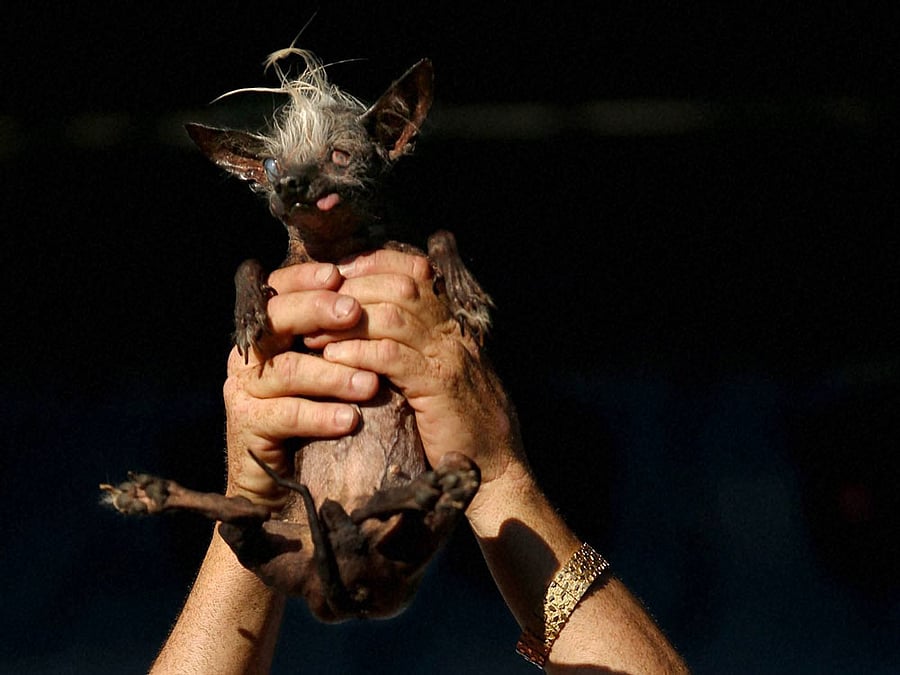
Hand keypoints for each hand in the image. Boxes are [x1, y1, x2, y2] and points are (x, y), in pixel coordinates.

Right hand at [223, 262, 378, 509]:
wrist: (282, 482)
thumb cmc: (318, 412)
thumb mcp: (333, 367)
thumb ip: (346, 332)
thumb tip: (393, 289)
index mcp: (269, 331)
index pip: (279, 290)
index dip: (305, 278)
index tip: (339, 274)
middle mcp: (250, 353)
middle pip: (275, 319)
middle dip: (316, 311)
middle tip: (354, 312)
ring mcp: (242, 388)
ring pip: (285, 369)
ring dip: (331, 374)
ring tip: (370, 384)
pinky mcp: (244, 425)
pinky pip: (283, 415)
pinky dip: (319, 416)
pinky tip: (349, 420)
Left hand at [306, 249, 523, 486]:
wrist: (495, 465)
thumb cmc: (459, 424)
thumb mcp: (438, 375)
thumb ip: (414, 348)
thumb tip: (369, 331)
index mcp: (451, 324)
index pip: (415, 271)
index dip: (373, 264)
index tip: (335, 274)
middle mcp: (452, 332)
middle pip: (400, 286)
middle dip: (352, 289)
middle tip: (313, 304)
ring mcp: (448, 356)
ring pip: (394, 316)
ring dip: (347, 321)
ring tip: (314, 333)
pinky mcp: (439, 386)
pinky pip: (393, 357)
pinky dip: (358, 352)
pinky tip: (333, 358)